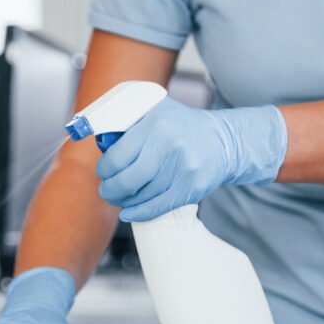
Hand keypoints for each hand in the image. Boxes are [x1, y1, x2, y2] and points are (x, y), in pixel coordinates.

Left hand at [97, 97, 286, 221]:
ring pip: (141, 195)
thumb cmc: (182, 127)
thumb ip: (129, 121)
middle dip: (110, 189)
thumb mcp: (156, 111)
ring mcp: (182, 167)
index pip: (116, 156)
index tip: (103, 172)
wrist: (224, 141)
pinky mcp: (192, 186)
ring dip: (125, 201)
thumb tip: (99, 141)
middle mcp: (168, 143)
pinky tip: (129, 213)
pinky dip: (140, 213)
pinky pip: (158, 206)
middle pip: (126, 179)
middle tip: (107, 190)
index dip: (104, 169)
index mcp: (154, 122)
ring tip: (120, 198)